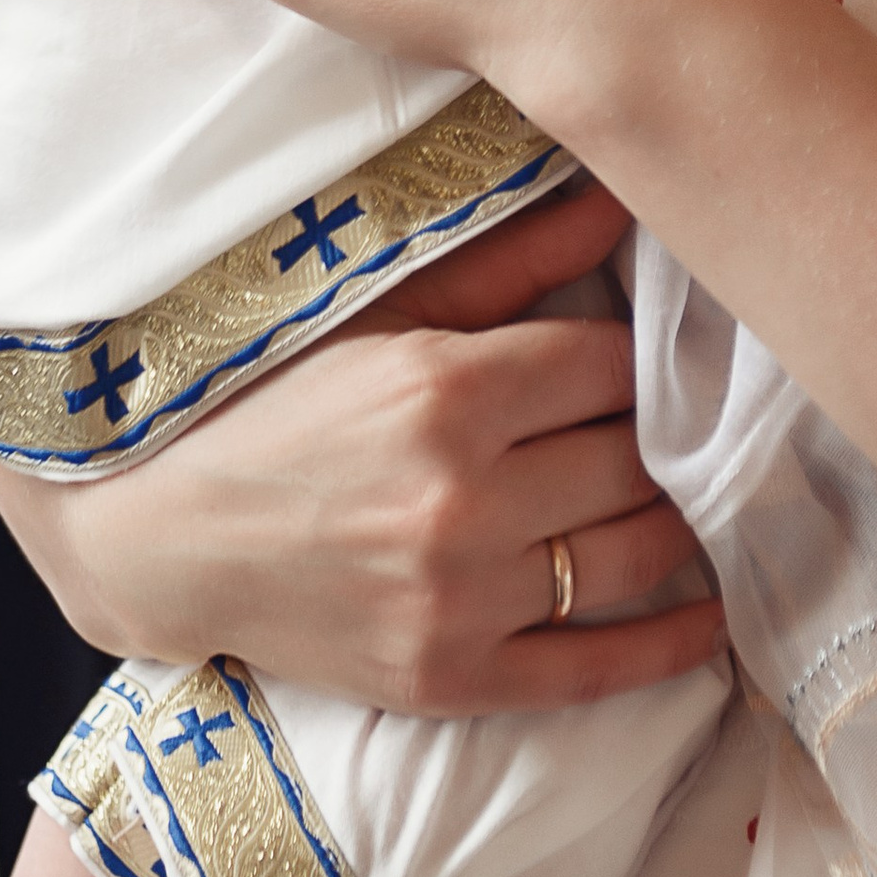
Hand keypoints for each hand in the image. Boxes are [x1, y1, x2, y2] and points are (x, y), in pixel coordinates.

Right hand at [0, 178, 729, 714]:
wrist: (165, 539)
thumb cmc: (277, 405)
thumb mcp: (384, 312)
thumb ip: (513, 260)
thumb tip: (622, 196)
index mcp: (447, 391)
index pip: (612, 363)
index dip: (640, 354)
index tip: (654, 350)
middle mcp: (462, 500)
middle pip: (635, 457)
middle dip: (663, 433)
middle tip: (686, 419)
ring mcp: (460, 600)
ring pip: (633, 552)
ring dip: (679, 522)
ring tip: (699, 494)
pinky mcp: (452, 679)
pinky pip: (597, 667)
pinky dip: (670, 642)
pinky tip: (711, 613)